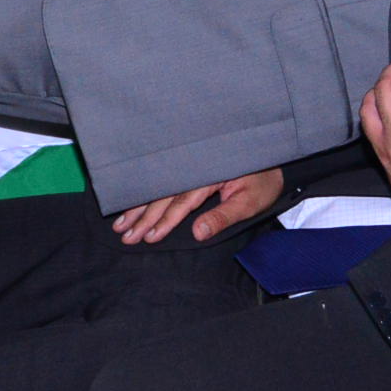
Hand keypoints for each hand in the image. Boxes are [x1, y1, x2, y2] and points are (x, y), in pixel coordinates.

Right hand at [111, 167, 285, 245]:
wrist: (270, 154)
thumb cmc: (262, 181)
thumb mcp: (249, 202)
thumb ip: (222, 217)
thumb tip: (197, 234)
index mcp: (208, 173)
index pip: (181, 201)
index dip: (163, 220)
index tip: (148, 237)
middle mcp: (194, 166)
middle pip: (163, 194)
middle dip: (142, 216)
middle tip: (124, 235)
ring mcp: (189, 164)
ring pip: (159, 186)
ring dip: (138, 205)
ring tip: (120, 223)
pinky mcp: (187, 165)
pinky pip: (163, 178)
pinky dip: (146, 192)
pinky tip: (131, 202)